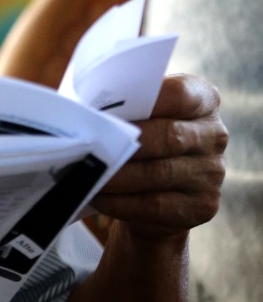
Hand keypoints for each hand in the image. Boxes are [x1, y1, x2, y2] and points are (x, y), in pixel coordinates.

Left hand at [91, 74, 226, 239]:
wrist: (158, 187)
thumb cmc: (142, 136)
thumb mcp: (142, 112)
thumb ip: (129, 107)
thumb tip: (91, 112)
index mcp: (203, 100)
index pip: (179, 95)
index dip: (146, 101)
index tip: (111, 107)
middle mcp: (214, 135)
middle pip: (168, 137)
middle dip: (125, 142)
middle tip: (90, 146)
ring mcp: (212, 173)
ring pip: (158, 174)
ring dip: (118, 176)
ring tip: (88, 173)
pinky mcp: (203, 206)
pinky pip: (156, 205)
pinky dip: (122, 202)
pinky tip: (100, 197)